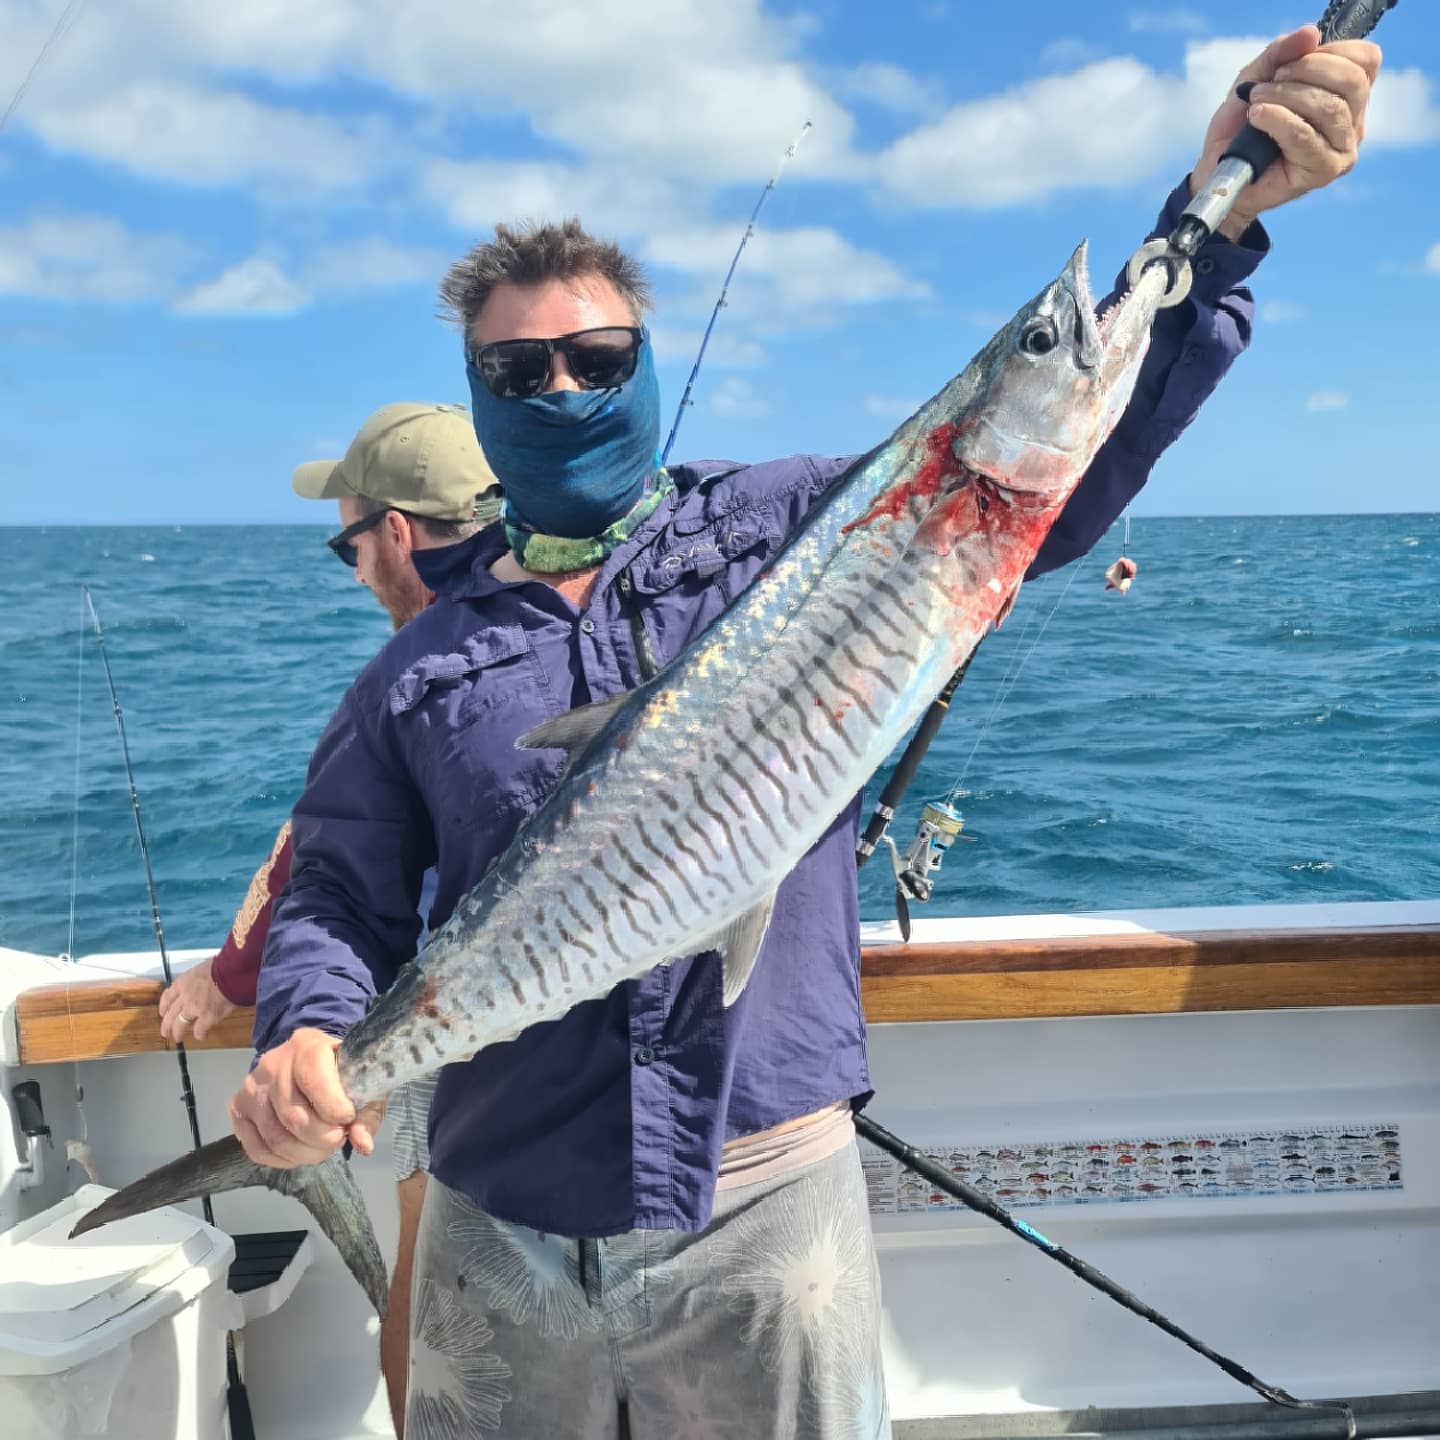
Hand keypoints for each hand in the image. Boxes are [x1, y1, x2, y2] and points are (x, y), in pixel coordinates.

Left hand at [158, 957, 236, 1043]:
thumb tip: (206, 979)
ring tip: (178, 1038)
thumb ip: (200, 977)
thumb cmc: (223, 966)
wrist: (232, 972)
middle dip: (166, 1024)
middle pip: (171, 1014)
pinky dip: (200, 1034)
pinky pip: (200, 1030)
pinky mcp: (206, 1017)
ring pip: (180, 1024)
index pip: (168, 996)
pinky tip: (202, 1036)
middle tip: (165, 1031)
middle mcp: (185, 996)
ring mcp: (194, 1008)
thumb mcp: (205, 967)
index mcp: (184, 982)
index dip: (164, 1006)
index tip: (163, 1011)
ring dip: (178, 1032)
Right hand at [228, 1027, 383, 1168]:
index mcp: (307, 1047)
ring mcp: (250, 1088)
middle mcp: (273, 1065)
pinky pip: (257, 1149)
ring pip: (276, 1139)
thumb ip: (367, 1112)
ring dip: (305, 1153)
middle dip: (324, 1138)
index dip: (337, 1111)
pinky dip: (283, 1160)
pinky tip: (299, 1152)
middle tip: (337, 1138)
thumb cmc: (338, 1069)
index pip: (317, 1084)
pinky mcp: (238, 1109)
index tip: (349, 1118)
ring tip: (322, 1147)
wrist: (306, 1057)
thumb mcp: (361, 1081)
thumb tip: (363, 1144)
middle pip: (295, 1118)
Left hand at [1190, 26, 1380, 239]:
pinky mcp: (1323, 171)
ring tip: (1256, 100)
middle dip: (1307, 71)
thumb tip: (1310, 33)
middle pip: (1352, 81)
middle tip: (1271, 80)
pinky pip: (1305, 136)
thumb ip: (1282, 53)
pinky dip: (1278, 120)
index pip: (1366, 60)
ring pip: (1329, 108)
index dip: (1331, 51)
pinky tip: (1257, 116)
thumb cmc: (1244, 124)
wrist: (1219, 167)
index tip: (1292, 61)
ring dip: (1286, 97)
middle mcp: (1353, 123)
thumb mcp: (1258, 77)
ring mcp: (1342, 150)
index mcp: (1348, 95)